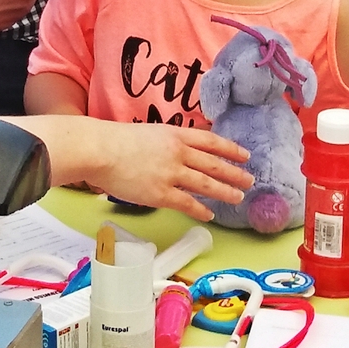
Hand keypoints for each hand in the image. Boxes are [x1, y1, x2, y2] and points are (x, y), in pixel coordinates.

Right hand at [86, 123, 252, 219]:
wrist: (99, 150)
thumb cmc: (116, 141)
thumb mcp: (150, 133)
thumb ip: (167, 141)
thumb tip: (180, 151)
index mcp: (175, 135)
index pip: (211, 141)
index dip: (231, 149)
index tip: (244, 155)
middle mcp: (179, 153)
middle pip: (214, 164)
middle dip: (235, 173)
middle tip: (249, 180)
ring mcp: (171, 174)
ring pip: (207, 185)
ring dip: (225, 192)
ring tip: (238, 198)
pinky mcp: (161, 194)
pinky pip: (187, 203)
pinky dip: (201, 209)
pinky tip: (209, 214)